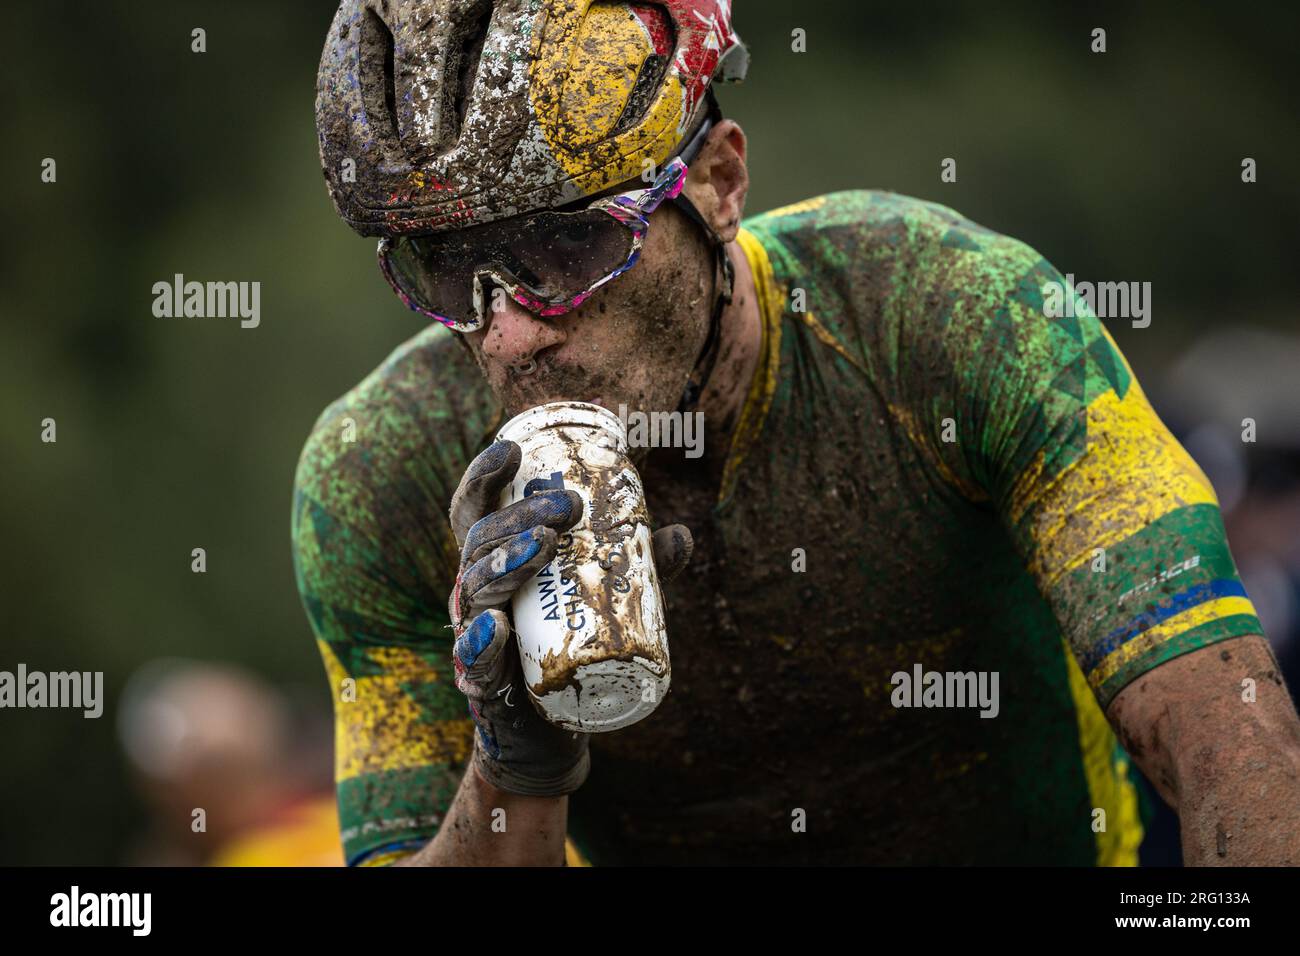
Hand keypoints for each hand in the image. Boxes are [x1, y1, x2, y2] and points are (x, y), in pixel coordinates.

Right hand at [448, 439, 693, 795]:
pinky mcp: (481, 683)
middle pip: (480, 540)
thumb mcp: (605, 600)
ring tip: (545, 543)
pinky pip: (472, 659)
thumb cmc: (570, 645)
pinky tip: (499, 625)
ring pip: (476, 589)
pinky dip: (482, 641)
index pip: (476, 510)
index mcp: (495, 561)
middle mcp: (475, 591)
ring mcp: (472, 634)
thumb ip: (636, 569)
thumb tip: (680, 535)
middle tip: (568, 504)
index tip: (512, 449)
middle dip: (520, 515)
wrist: (549, 728)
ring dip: (507, 561)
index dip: (484, 476)